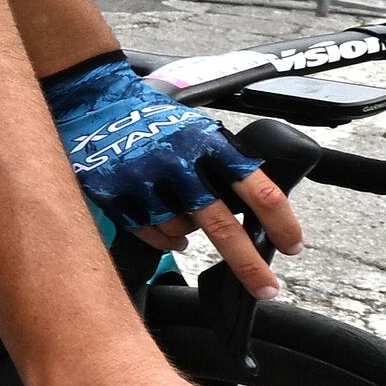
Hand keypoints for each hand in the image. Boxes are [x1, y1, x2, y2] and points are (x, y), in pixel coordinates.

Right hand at [44, 49, 302, 289]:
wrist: (93, 98)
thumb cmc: (152, 116)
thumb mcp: (196, 128)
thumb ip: (220, 162)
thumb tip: (252, 207)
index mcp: (208, 142)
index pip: (258, 188)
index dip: (280, 222)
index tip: (292, 246)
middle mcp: (178, 161)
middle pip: (221, 225)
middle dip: (248, 263)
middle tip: (266, 287)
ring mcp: (142, 179)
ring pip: (179, 231)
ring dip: (189, 236)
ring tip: (188, 226)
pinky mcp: (112, 193)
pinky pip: (148, 233)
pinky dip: (163, 240)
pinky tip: (170, 236)